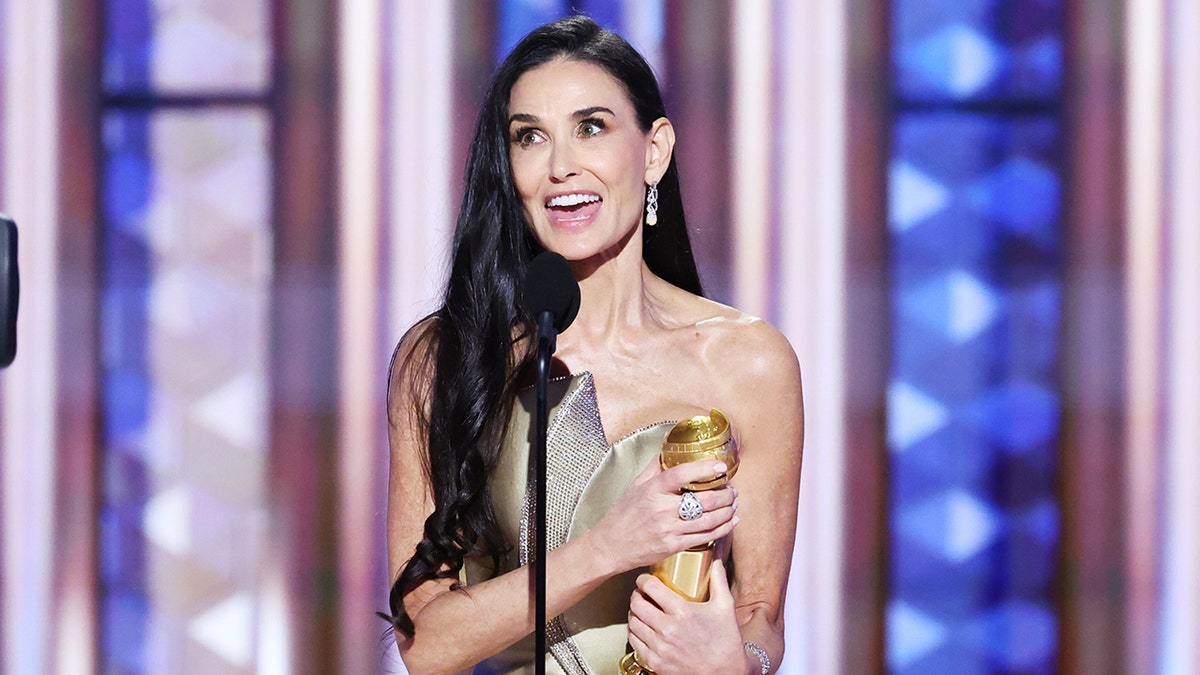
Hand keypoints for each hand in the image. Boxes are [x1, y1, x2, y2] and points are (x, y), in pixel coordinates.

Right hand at [585, 458, 738, 572]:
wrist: (610, 546)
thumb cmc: (622, 515)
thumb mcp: (635, 486)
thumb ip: (655, 467)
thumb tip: (669, 445)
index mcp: (652, 490)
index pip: (682, 474)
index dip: (704, 469)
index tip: (721, 467)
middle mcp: (662, 509)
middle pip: (703, 500)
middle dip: (725, 494)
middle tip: (732, 490)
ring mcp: (669, 529)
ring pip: (709, 520)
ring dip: (727, 511)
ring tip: (733, 504)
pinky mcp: (674, 546)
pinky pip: (705, 537)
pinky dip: (723, 529)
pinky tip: (730, 522)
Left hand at [626, 560, 748, 674]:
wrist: (724, 673)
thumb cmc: (726, 641)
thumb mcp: (725, 607)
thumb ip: (718, 580)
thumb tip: (716, 559)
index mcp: (683, 612)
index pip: (651, 587)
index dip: (643, 580)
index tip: (644, 579)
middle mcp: (668, 629)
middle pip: (636, 604)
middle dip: (636, 595)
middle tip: (641, 594)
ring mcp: (660, 647)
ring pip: (632, 622)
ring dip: (634, 614)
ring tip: (641, 610)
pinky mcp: (655, 662)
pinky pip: (634, 642)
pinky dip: (635, 633)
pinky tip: (643, 629)